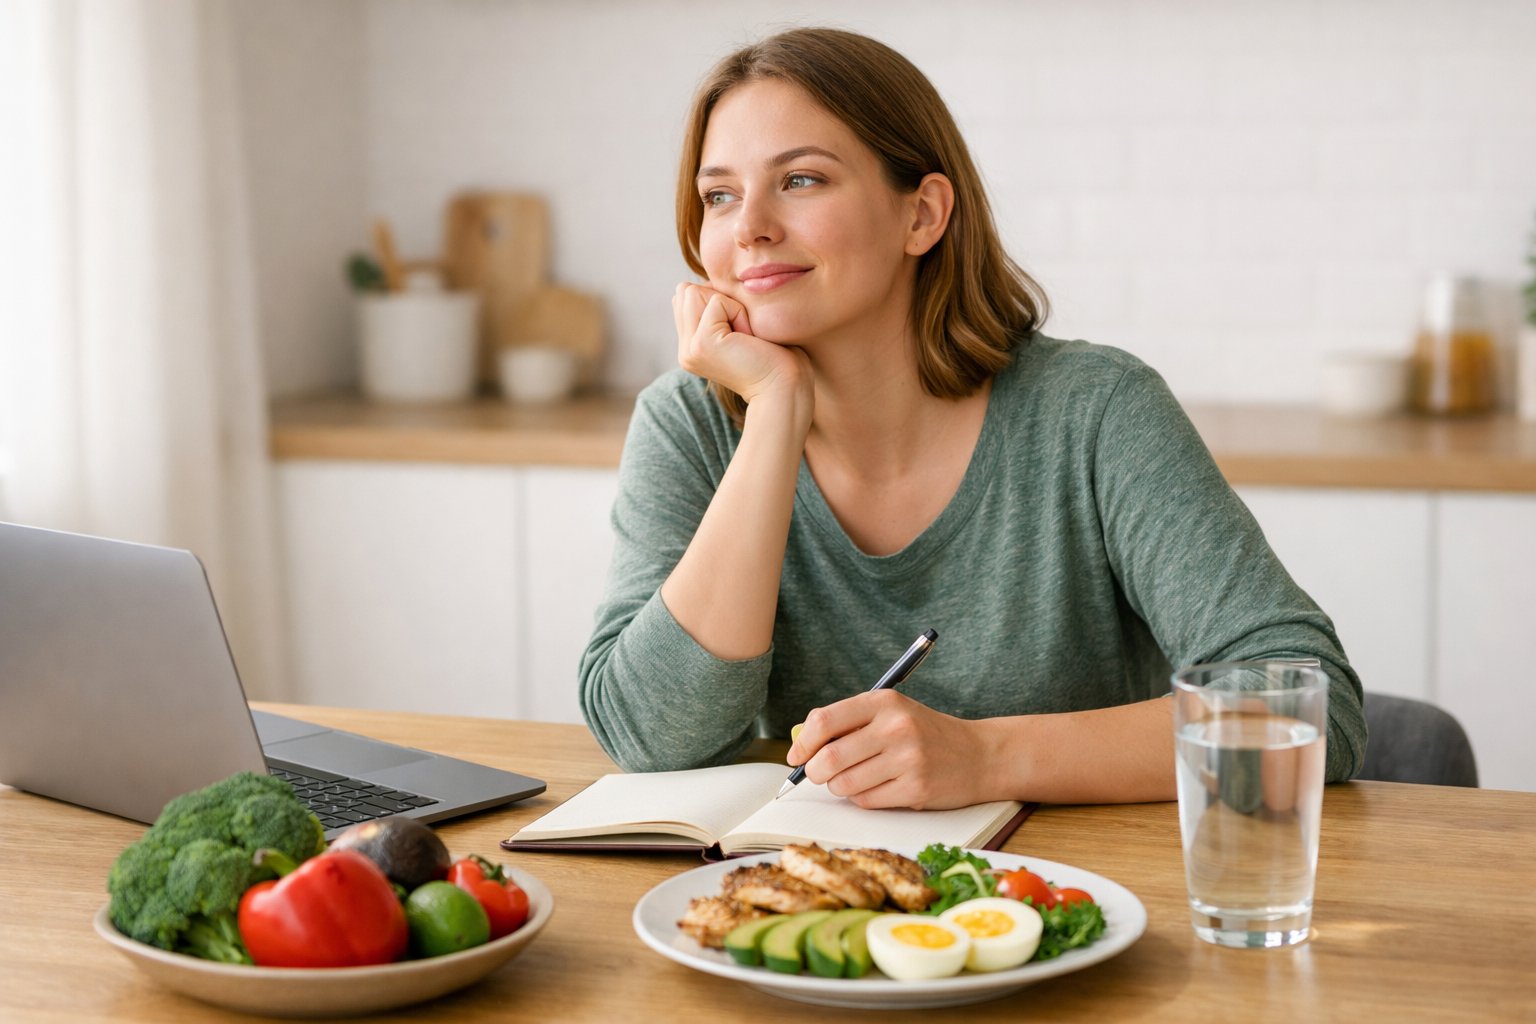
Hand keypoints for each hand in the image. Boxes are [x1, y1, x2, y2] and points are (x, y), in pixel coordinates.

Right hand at [672, 283, 809, 407]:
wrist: (785, 387)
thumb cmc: (774, 355)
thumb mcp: (738, 326)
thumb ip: (714, 308)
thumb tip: (698, 283)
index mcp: (691, 346)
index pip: (686, 295)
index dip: (719, 300)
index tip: (741, 332)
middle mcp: (685, 349)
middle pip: (686, 290)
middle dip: (721, 300)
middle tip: (744, 334)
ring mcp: (689, 348)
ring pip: (695, 291)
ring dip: (730, 306)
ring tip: (745, 336)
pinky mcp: (701, 344)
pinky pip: (717, 302)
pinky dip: (739, 313)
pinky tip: (749, 339)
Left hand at [785, 690, 997, 809]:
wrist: (980, 755)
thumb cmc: (926, 734)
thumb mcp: (892, 713)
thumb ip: (849, 724)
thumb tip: (801, 748)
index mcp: (884, 701)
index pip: (823, 721)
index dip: (802, 744)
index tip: (797, 757)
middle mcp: (896, 727)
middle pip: (828, 759)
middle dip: (816, 772)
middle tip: (821, 774)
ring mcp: (907, 759)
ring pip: (844, 784)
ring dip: (843, 787)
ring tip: (862, 778)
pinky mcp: (916, 789)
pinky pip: (866, 801)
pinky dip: (866, 798)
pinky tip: (884, 787)